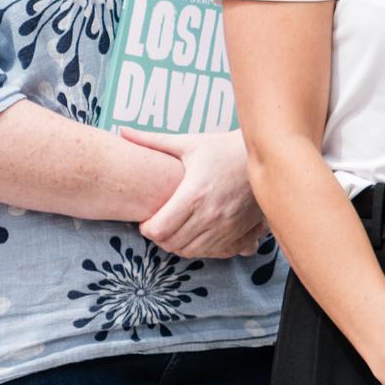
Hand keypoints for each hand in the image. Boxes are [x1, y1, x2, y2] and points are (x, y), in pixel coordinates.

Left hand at [121, 127, 267, 257]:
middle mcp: (211, 214)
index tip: (147, 221)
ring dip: (180, 246)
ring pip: (192, 252)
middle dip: (161, 238)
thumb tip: (122, 131)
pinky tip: (198, 236)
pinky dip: (203, 249)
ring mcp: (227, 226)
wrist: (263, 155)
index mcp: (194, 193)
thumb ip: (152, 141)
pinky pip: (216, 253)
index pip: (159, 230)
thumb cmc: (222, 149)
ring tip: (177, 231)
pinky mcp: (241, 232)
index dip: (147, 229)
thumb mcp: (188, 143)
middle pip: (172, 244)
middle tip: (160, 226)